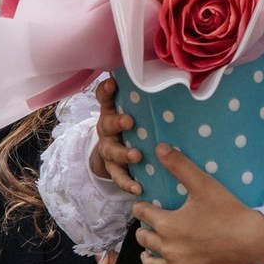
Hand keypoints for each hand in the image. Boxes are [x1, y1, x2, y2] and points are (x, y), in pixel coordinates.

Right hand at [90, 77, 141, 194]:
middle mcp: (106, 131)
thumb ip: (139, 98)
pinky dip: (127, 183)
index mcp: (110, 112)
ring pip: (112, 153)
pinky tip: (138, 188)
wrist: (111, 154)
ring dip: (123, 154)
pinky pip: (119, 177)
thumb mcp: (130, 110)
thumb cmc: (129, 125)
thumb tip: (158, 75)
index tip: (112, 84)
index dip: (106, 91)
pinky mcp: (114, 170)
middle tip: (129, 122)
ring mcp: (108, 151)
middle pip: (107, 125)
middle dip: (117, 123)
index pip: (104, 99)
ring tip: (136, 156)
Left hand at [133, 143, 263, 263]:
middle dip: (144, 231)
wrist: (251, 238)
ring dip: (149, 257)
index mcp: (167, 225)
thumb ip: (180, 165)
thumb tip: (159, 147)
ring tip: (150, 251)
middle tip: (151, 224)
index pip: (143, 214)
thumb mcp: (203, 184)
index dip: (141, 207)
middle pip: (144, 240)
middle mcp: (168, 249)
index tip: (143, 204)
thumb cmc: (227, 209)